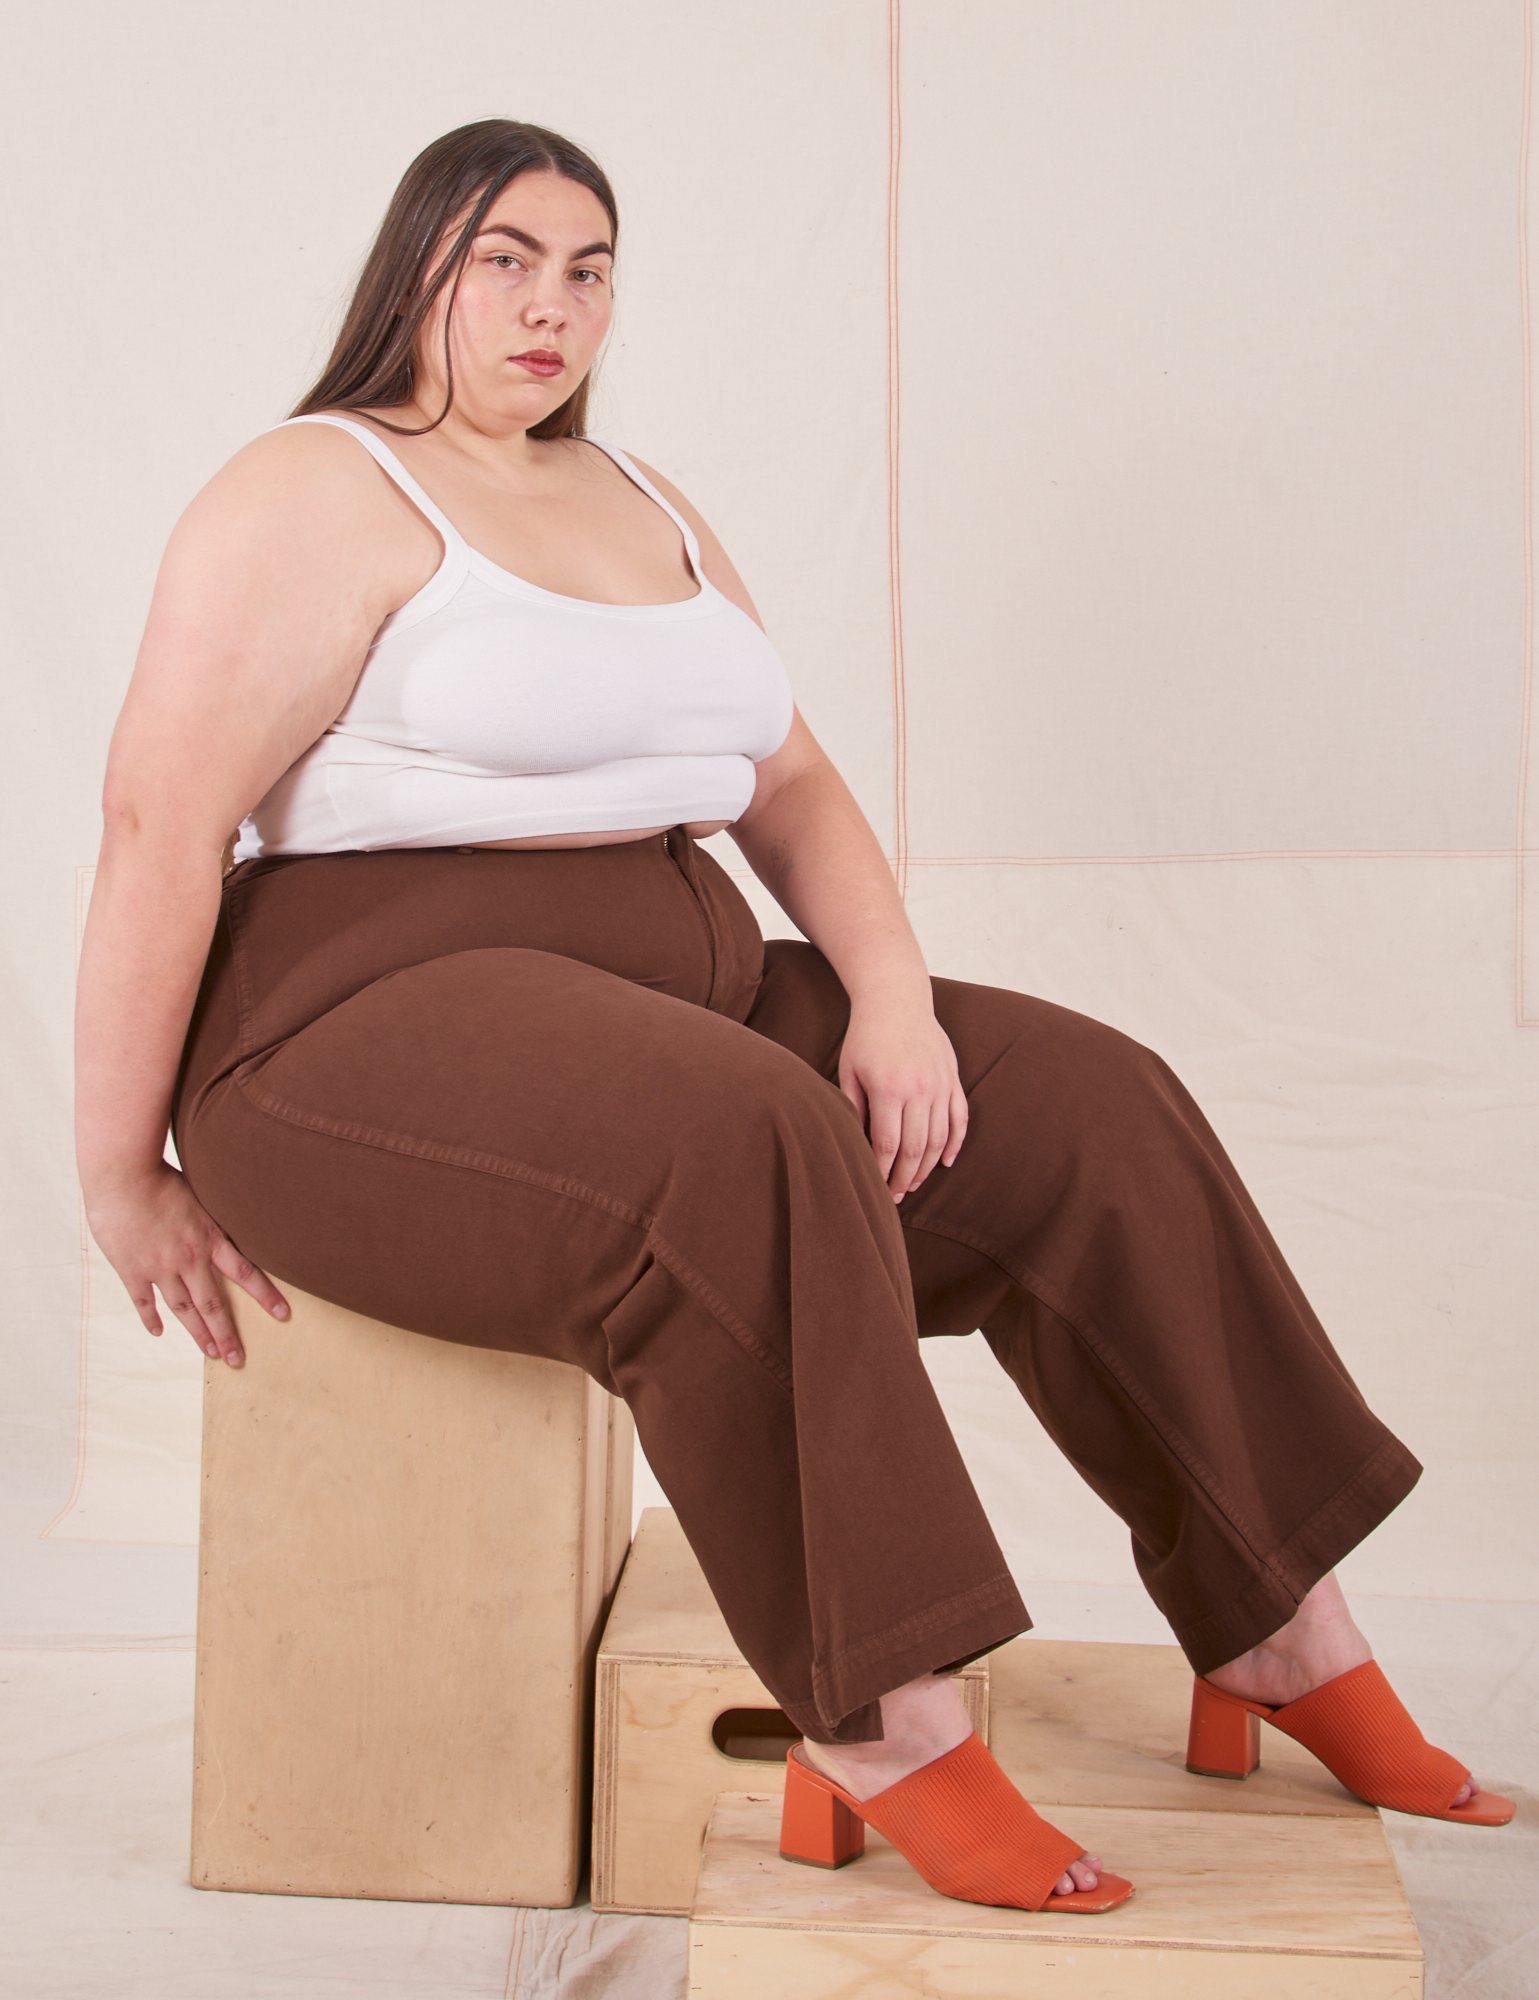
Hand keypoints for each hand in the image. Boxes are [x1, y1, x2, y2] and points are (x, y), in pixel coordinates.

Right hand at [83, 1162, 288, 1366]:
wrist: (123, 1175)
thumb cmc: (163, 1174)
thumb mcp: (204, 1188)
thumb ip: (218, 1206)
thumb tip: (244, 1202)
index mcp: (209, 1237)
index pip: (247, 1273)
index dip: (266, 1296)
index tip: (284, 1315)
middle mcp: (189, 1258)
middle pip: (213, 1305)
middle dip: (227, 1335)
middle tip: (238, 1359)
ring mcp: (160, 1267)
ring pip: (183, 1309)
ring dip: (197, 1334)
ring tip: (210, 1353)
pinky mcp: (132, 1269)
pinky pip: (144, 1301)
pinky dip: (151, 1318)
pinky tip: (158, 1332)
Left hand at [838, 997, 968, 1200]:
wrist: (896, 999)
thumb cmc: (865, 1037)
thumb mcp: (849, 1072)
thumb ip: (853, 1109)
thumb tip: (855, 1147)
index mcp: (890, 1089)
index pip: (888, 1145)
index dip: (882, 1171)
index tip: (874, 1188)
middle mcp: (919, 1089)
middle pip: (917, 1149)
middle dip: (904, 1178)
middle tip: (894, 1197)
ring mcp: (940, 1084)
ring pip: (940, 1139)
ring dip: (928, 1168)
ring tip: (913, 1184)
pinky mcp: (952, 1078)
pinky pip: (960, 1118)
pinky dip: (956, 1144)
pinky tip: (947, 1163)